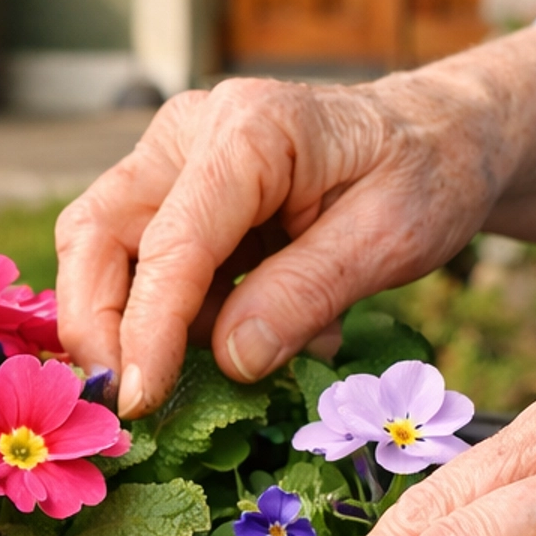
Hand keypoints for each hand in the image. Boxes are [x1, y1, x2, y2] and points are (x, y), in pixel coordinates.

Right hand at [55, 73, 510, 416]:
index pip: (171, 243)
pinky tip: (246, 337)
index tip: (139, 404)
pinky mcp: (176, 192)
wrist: (439, 137)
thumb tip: (230, 360)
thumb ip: (306, 294)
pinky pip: (145, 263)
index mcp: (250, 130)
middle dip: (96, 326)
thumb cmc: (426, 176)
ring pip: (104, 249)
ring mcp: (175, 159)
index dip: (148, 331)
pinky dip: (177, 317)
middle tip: (126, 404)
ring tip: (214, 372)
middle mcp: (192, 133)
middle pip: (96, 233)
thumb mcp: (392, 239)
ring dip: (134, 325)